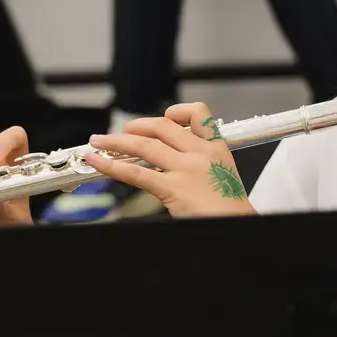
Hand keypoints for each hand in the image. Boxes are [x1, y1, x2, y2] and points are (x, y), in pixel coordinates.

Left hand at [84, 102, 255, 218]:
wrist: (237, 224)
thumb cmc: (229, 204)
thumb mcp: (222, 170)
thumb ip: (200, 157)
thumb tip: (170, 155)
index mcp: (216, 146)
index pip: (197, 112)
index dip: (175, 112)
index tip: (162, 118)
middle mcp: (200, 153)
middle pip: (162, 127)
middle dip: (137, 125)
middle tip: (123, 131)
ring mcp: (185, 169)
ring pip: (143, 146)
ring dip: (116, 141)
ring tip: (99, 141)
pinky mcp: (172, 189)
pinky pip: (136, 174)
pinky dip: (111, 165)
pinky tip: (98, 162)